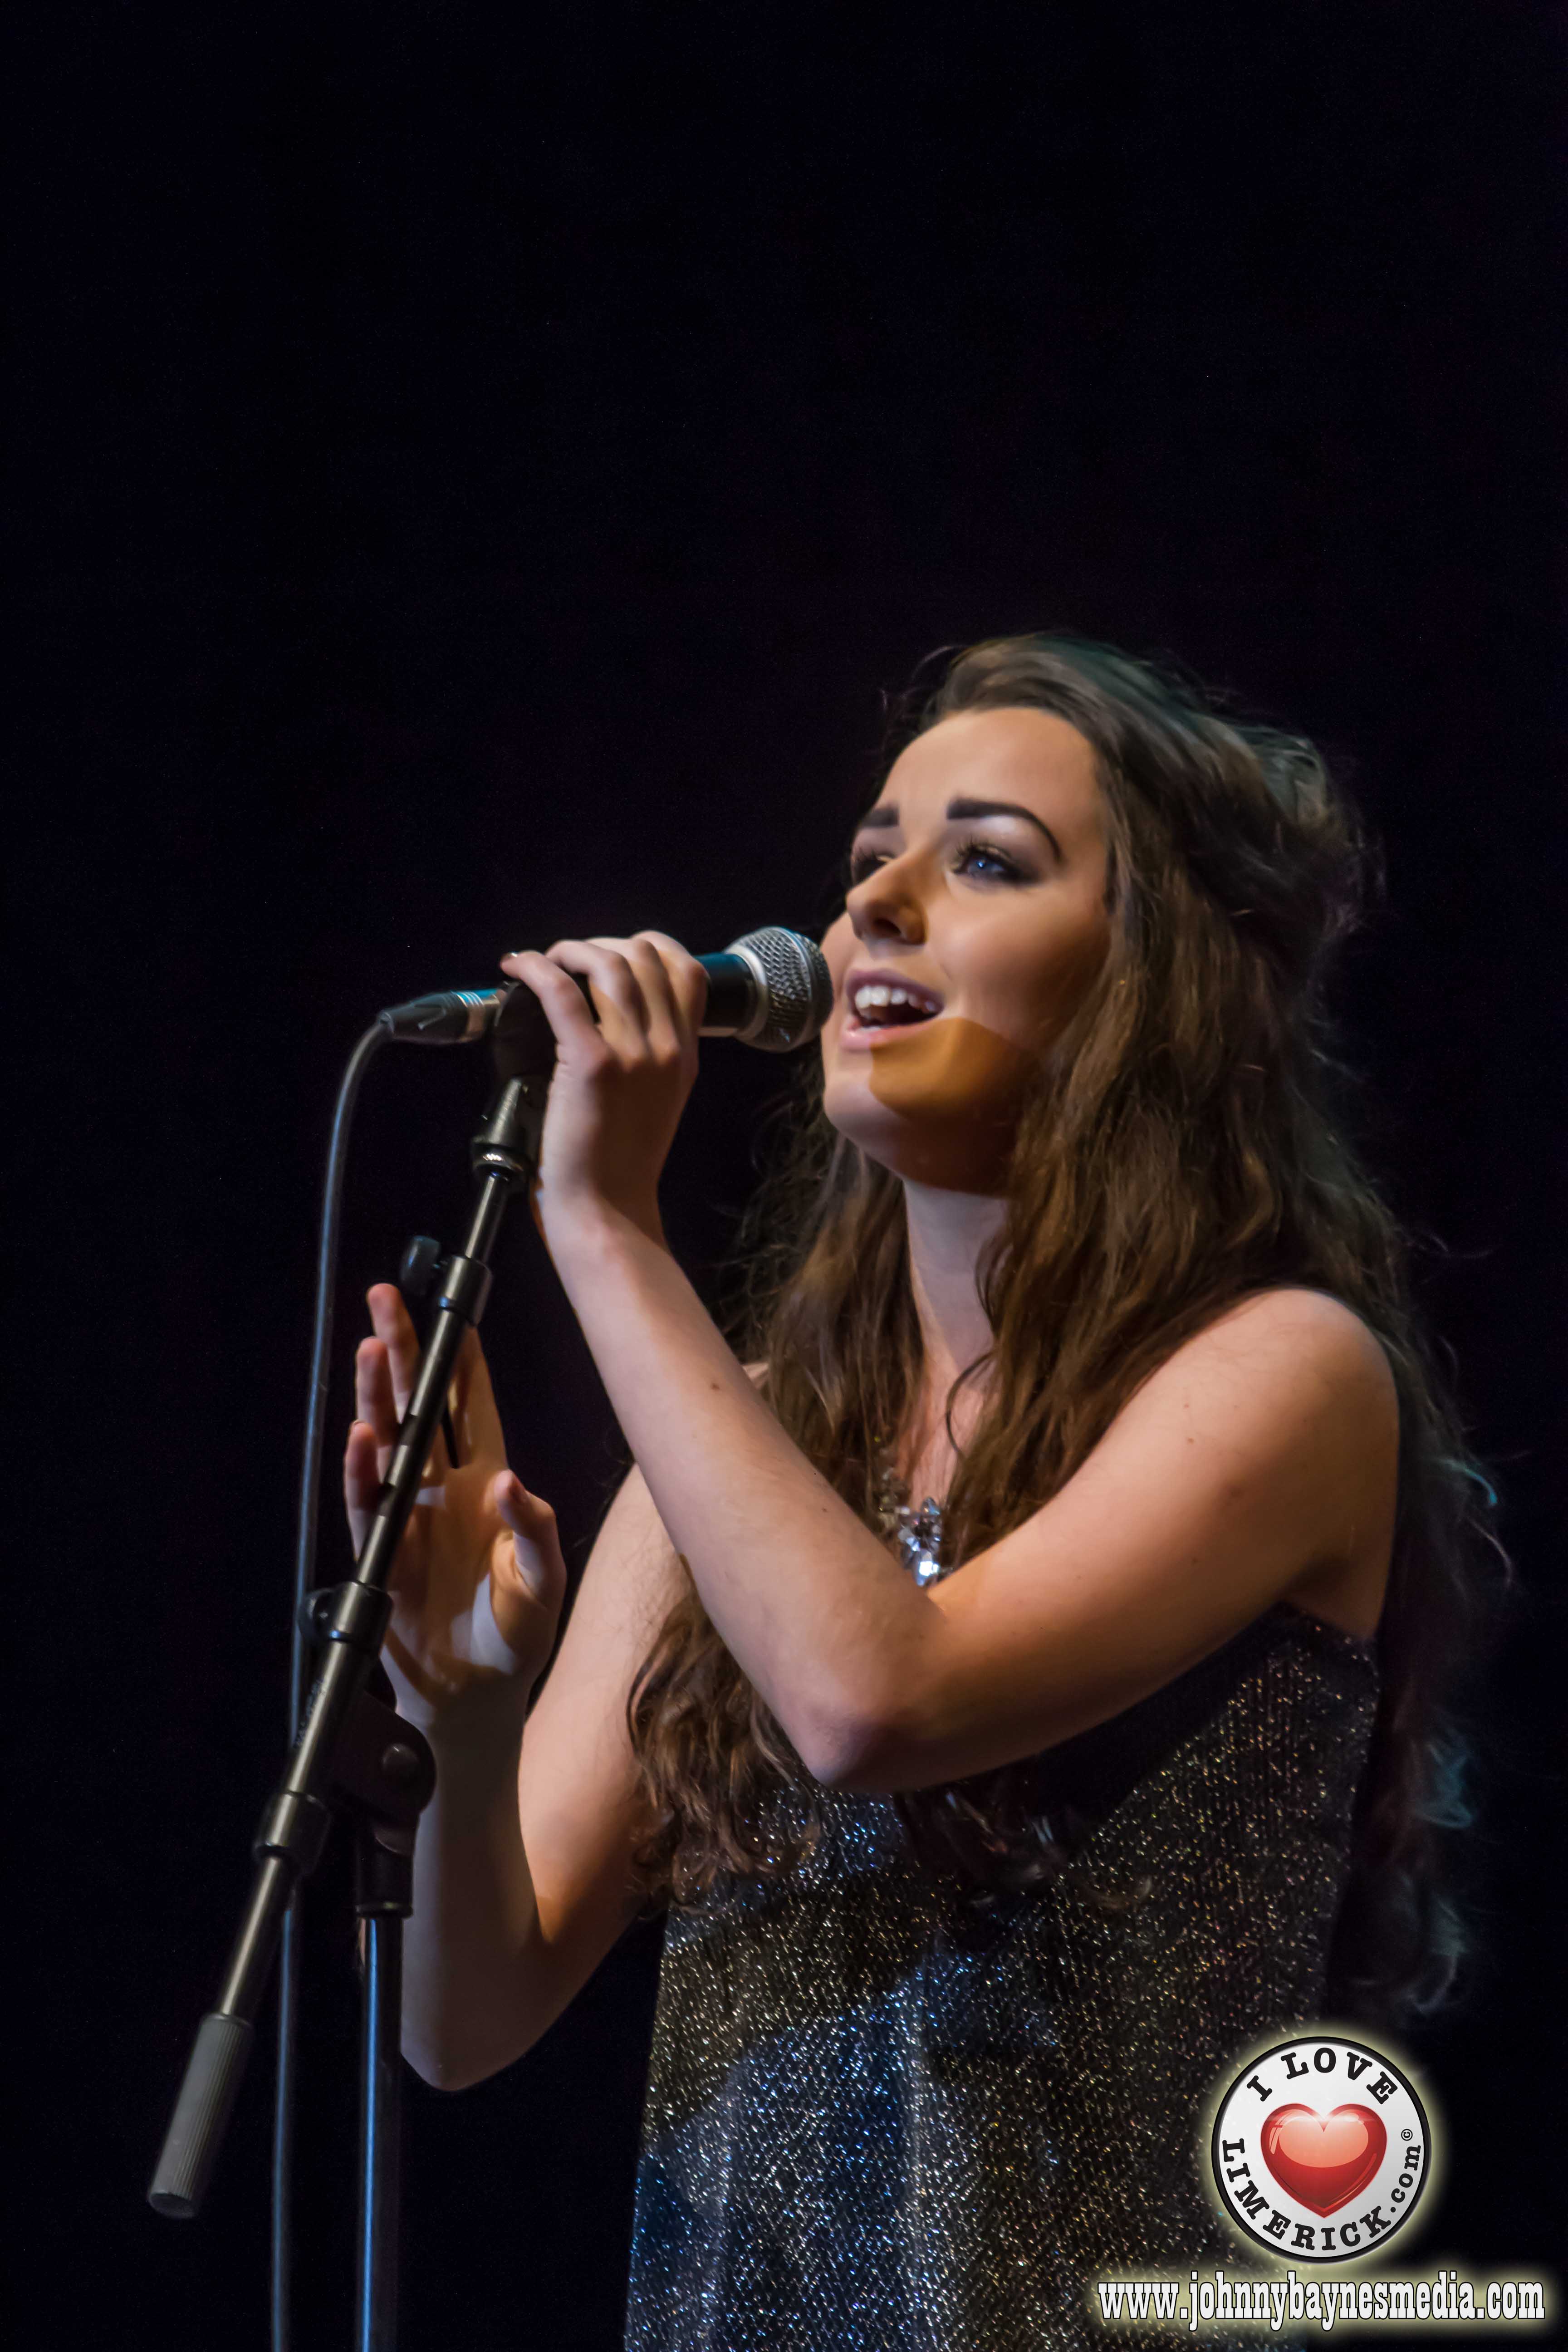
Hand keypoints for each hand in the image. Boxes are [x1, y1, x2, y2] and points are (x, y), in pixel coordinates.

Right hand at [344, 1285, 566, 1727]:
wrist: (473, 1697)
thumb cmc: (516, 1635)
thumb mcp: (545, 1585)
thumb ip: (534, 1531)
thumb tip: (508, 1482)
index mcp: (488, 1484)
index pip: (473, 1408)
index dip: (464, 1362)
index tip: (454, 1312)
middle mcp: (443, 1489)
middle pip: (420, 1406)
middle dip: (404, 1352)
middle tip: (386, 1299)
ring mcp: (408, 1517)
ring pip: (387, 1440)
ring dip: (376, 1396)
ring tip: (368, 1346)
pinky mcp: (380, 1553)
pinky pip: (366, 1503)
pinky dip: (362, 1470)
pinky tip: (361, 1435)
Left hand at [498, 931, 705, 1251]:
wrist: (607, 1211)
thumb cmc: (620, 1163)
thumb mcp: (659, 1101)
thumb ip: (652, 1056)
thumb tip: (614, 1013)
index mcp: (686, 1055)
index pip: (686, 970)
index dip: (648, 945)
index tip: (614, 952)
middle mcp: (668, 1048)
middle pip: (645, 956)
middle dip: (600, 945)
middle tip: (567, 961)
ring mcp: (635, 1054)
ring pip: (608, 964)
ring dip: (568, 950)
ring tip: (543, 962)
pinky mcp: (593, 1064)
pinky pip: (562, 992)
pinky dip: (536, 969)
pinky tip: (519, 968)